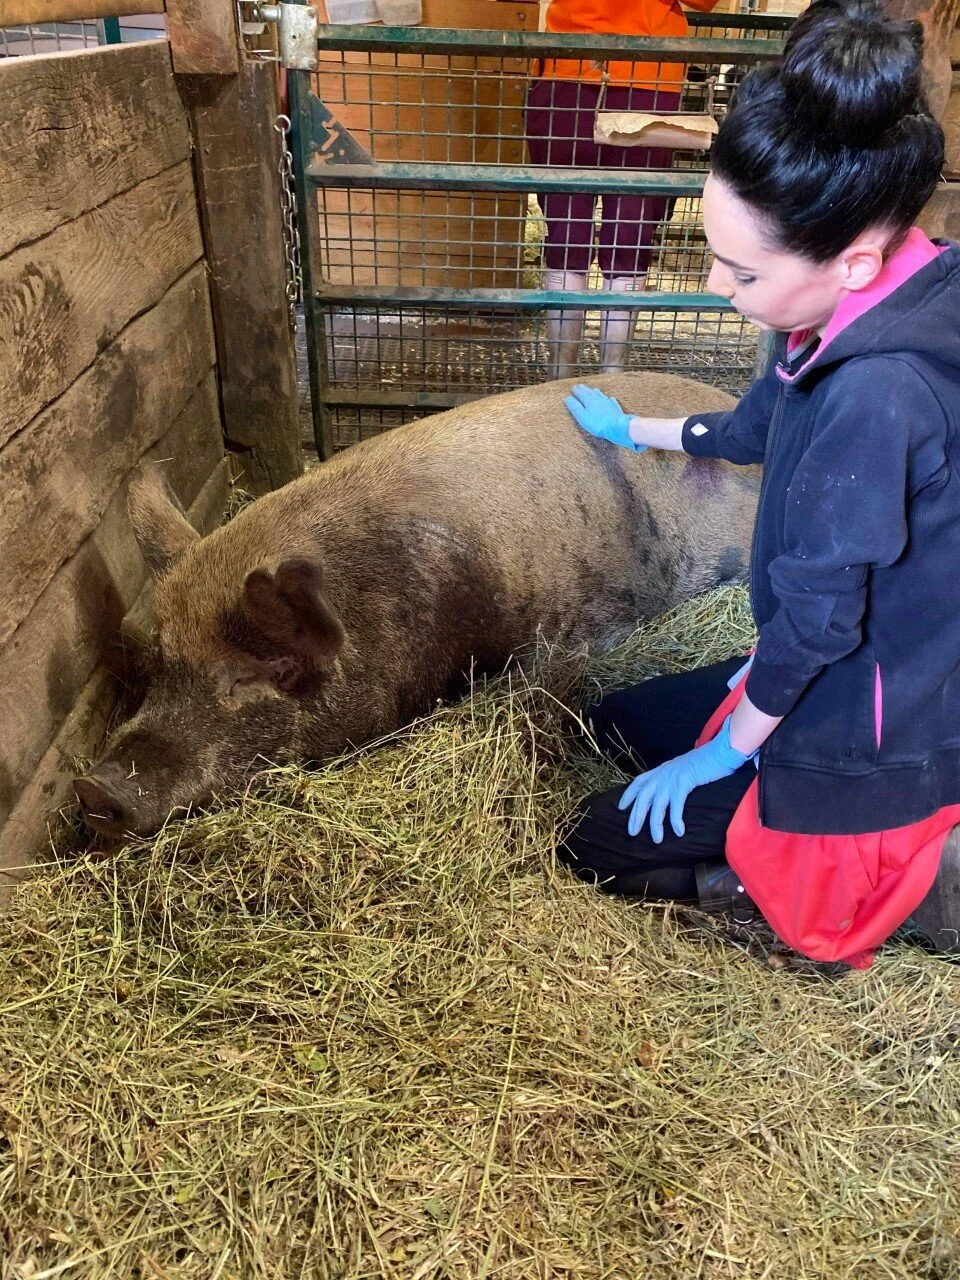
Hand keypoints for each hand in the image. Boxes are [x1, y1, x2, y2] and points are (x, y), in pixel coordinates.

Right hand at [564, 385, 645, 451]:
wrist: (616, 426)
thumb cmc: (597, 424)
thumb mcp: (582, 417)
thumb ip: (575, 407)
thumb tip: (567, 398)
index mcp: (589, 401)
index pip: (581, 393)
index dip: (577, 391)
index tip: (573, 388)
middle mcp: (598, 399)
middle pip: (590, 392)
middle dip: (584, 389)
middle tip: (580, 386)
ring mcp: (608, 402)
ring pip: (600, 394)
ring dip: (595, 391)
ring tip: (593, 389)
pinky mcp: (615, 407)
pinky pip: (610, 400)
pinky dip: (608, 398)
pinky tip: (609, 398)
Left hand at [618, 716, 748, 841]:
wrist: (721, 751)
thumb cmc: (706, 762)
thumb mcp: (683, 769)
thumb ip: (674, 779)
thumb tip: (671, 793)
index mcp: (662, 770)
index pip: (639, 782)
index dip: (629, 795)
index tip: (621, 807)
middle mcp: (663, 774)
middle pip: (643, 797)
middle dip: (636, 816)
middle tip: (632, 832)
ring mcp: (672, 777)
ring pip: (657, 804)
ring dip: (655, 823)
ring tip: (656, 839)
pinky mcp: (684, 782)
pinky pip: (676, 804)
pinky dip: (676, 819)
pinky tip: (678, 831)